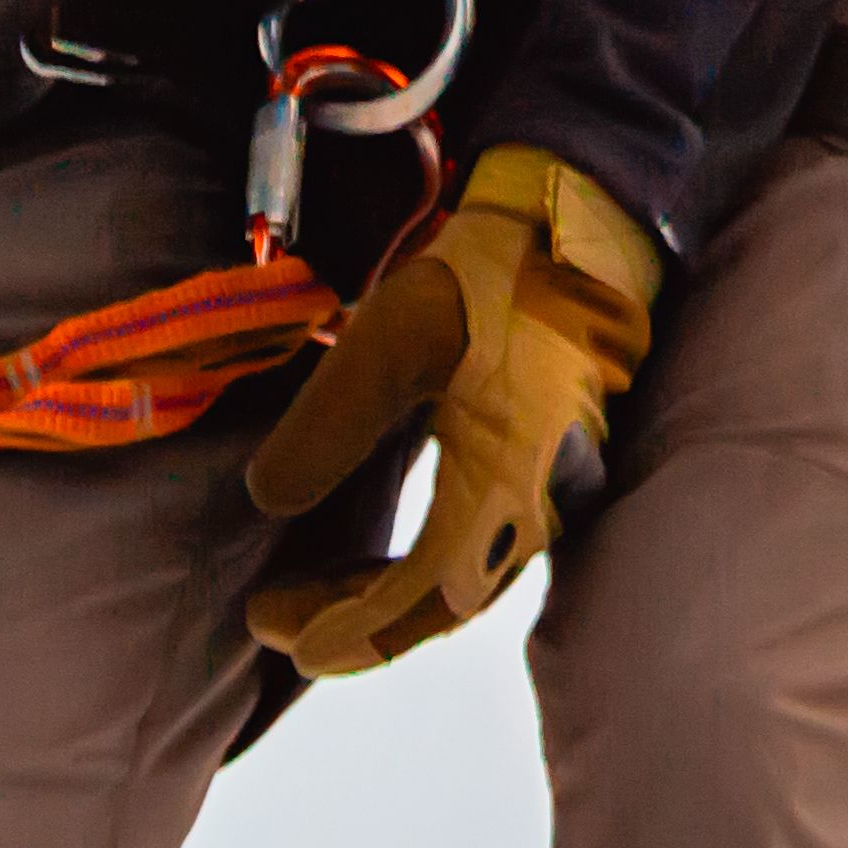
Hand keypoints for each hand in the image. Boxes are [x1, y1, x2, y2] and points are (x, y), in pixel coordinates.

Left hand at [243, 148, 666, 675]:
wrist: (580, 214)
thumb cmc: (491, 272)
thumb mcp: (393, 338)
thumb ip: (328, 424)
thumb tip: (268, 499)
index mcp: (509, 480)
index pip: (424, 592)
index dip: (350, 628)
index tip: (276, 634)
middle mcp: (542, 499)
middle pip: (444, 600)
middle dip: (356, 624)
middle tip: (273, 622)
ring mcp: (552, 483)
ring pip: (464, 575)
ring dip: (384, 597)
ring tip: (308, 599)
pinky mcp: (546, 459)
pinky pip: (480, 540)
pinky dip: (418, 563)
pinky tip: (374, 555)